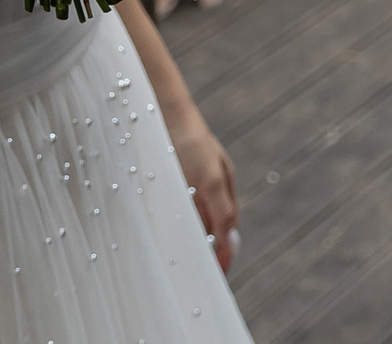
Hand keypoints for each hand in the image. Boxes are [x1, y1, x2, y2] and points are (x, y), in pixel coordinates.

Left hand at [164, 104, 240, 272]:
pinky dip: (171, 229)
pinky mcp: (168, 184)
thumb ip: (220, 210)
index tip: (216, 279)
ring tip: (179, 267)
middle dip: (207, 253)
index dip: (223, 255)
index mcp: (222, 189)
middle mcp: (206, 189)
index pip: (227, 232)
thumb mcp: (208, 178)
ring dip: (188, 242)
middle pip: (211, 230)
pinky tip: (161, 239)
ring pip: (191, 223)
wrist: (162, 112)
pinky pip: (172, 213)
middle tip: (196, 279)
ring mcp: (187, 186)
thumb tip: (230, 242)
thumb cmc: (189, 142)